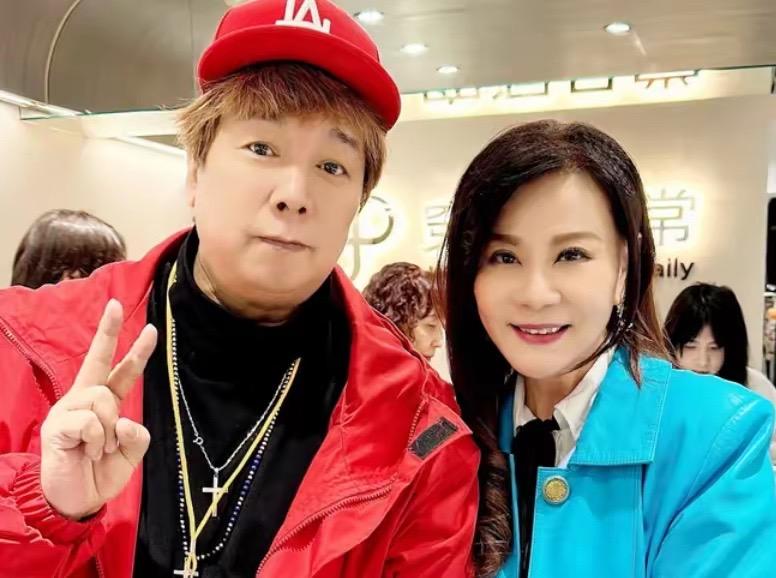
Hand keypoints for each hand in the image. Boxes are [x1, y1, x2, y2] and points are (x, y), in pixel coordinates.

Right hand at [40, 299, 157, 519]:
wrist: (74, 503)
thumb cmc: (99, 474)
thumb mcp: (129, 454)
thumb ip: (137, 436)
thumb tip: (127, 421)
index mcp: (102, 404)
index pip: (120, 371)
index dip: (134, 350)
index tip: (148, 327)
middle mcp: (84, 400)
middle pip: (98, 361)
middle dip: (108, 331)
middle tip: (114, 305)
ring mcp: (69, 410)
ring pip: (104, 398)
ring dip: (111, 429)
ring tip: (100, 449)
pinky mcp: (57, 425)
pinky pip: (91, 421)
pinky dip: (98, 440)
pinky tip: (88, 452)